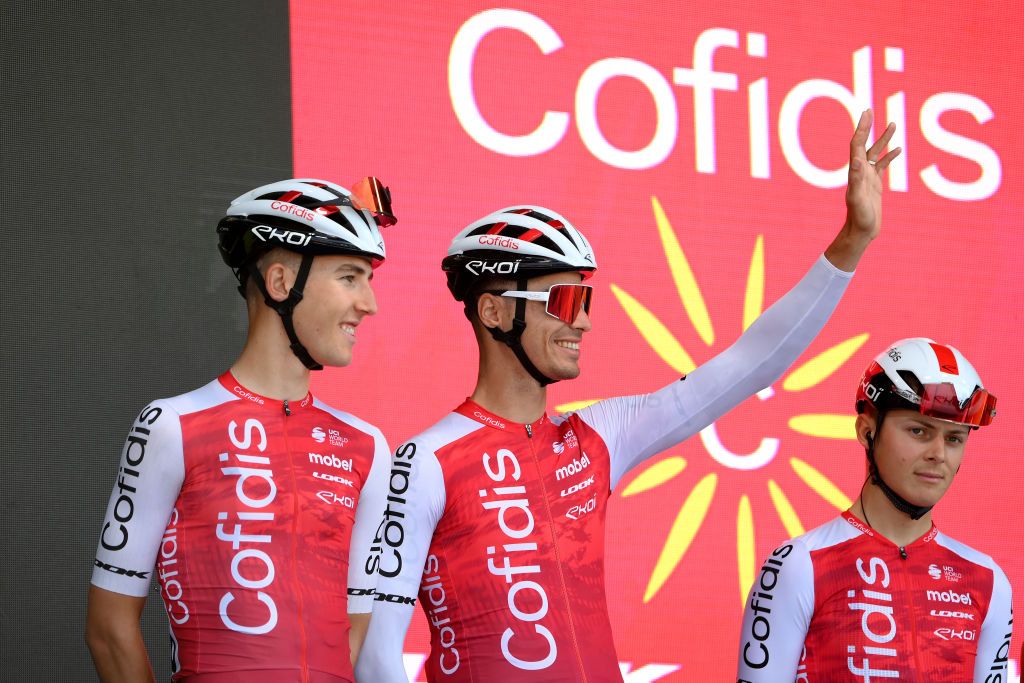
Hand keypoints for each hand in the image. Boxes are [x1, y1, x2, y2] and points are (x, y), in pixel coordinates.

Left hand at [844, 109, 900, 241]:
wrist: (861, 232)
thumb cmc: (860, 218)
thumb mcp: (859, 199)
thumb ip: (857, 181)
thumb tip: (856, 161)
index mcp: (855, 172)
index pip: (857, 144)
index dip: (861, 128)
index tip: (866, 112)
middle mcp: (859, 172)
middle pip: (863, 144)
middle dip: (867, 127)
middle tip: (870, 110)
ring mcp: (867, 177)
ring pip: (875, 153)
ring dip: (883, 139)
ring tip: (892, 124)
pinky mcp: (874, 184)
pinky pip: (882, 166)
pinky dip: (889, 156)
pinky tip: (898, 150)